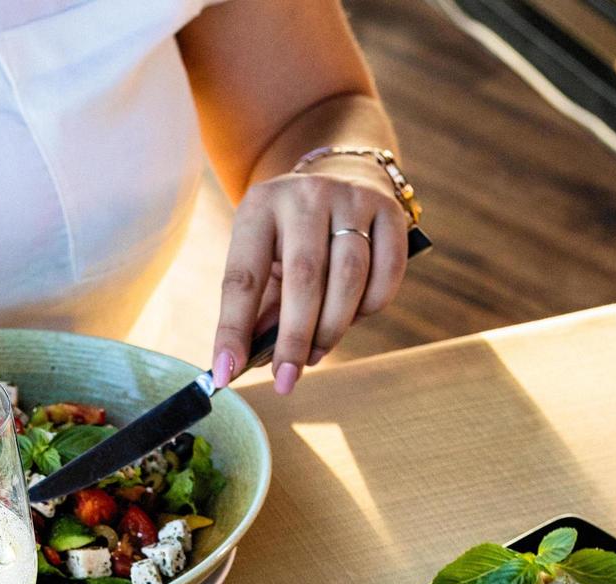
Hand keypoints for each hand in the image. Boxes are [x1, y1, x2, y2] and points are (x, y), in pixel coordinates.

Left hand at [211, 161, 408, 393]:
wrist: (339, 173)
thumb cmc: (290, 234)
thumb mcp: (263, 257)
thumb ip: (259, 306)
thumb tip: (253, 361)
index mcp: (259, 208)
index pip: (242, 278)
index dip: (233, 330)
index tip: (226, 372)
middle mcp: (304, 196)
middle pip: (304, 279)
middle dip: (294, 338)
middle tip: (286, 379)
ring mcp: (350, 198)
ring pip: (350, 278)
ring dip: (333, 328)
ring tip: (315, 353)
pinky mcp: (389, 210)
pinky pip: (387, 273)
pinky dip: (370, 307)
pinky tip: (353, 318)